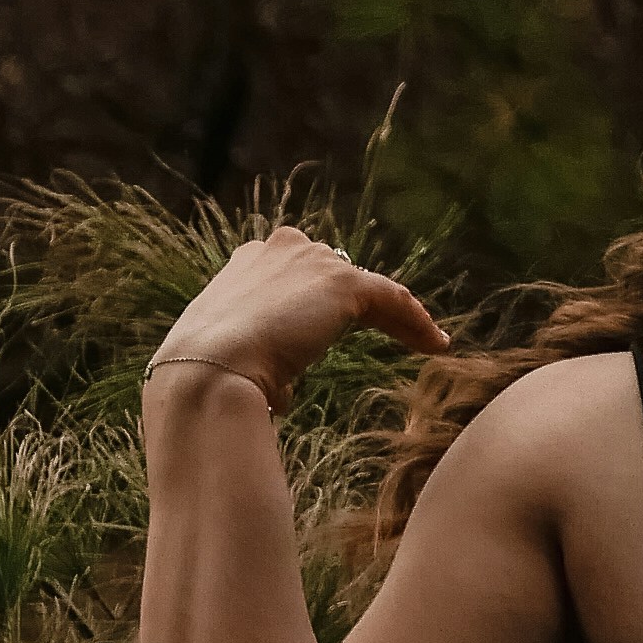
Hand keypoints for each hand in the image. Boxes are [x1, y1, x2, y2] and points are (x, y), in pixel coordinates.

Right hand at [145, 225, 446, 408]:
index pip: (295, 273)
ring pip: (367, 288)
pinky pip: (392, 298)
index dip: (318, 300)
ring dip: (395, 317)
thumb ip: (257, 364)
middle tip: (382, 331)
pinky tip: (435, 346)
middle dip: (355, 304)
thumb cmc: (207, 380)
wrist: (207, 373)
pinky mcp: (341, 283)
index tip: (331, 326)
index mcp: (246, 264)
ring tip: (421, 342)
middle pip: (334, 273)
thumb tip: (278, 392)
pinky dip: (416, 322)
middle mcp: (278, 250)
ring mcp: (310, 262)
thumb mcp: (227, 364)